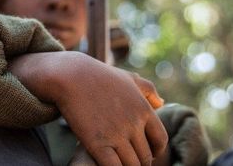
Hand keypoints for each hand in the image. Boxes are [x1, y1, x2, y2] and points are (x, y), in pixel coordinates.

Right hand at [10, 51, 167, 165]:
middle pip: (145, 157)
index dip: (155, 150)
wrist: (71, 76)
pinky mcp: (97, 144)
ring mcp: (116, 135)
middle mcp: (134, 124)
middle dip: (139, 162)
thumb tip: (162, 103)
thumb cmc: (99, 76)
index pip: (161, 140)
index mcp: (144, 110)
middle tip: (128, 160)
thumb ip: (148, 90)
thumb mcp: (129, 78)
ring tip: (118, 163)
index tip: (145, 152)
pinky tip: (107, 164)